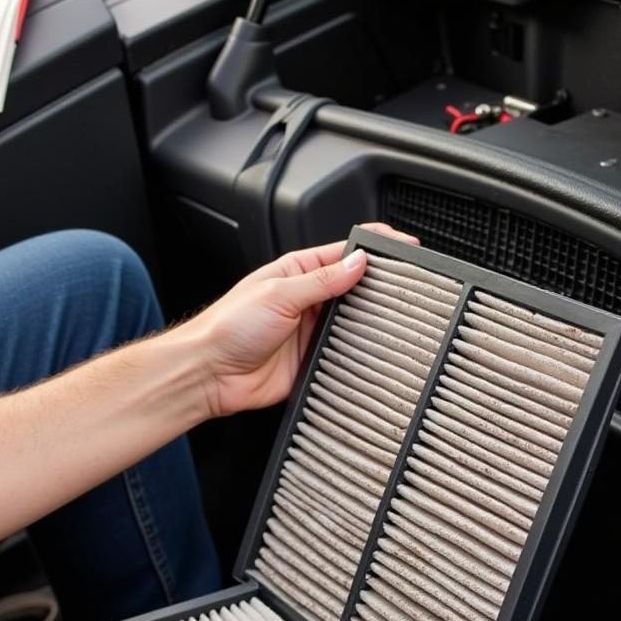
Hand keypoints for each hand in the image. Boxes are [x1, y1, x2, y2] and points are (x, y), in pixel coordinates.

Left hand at [183, 222, 418, 416]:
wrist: (209, 374)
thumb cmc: (228, 326)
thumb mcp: (279, 294)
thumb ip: (323, 279)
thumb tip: (358, 262)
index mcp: (298, 271)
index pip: (344, 252)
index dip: (375, 247)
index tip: (405, 247)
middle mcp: (308, 299)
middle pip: (355, 286)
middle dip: (381, 284)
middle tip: (411, 284)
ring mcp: (312, 330)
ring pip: (356, 321)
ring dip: (373, 320)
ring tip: (398, 316)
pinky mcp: (314, 360)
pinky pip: (346, 354)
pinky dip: (361, 352)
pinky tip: (375, 349)